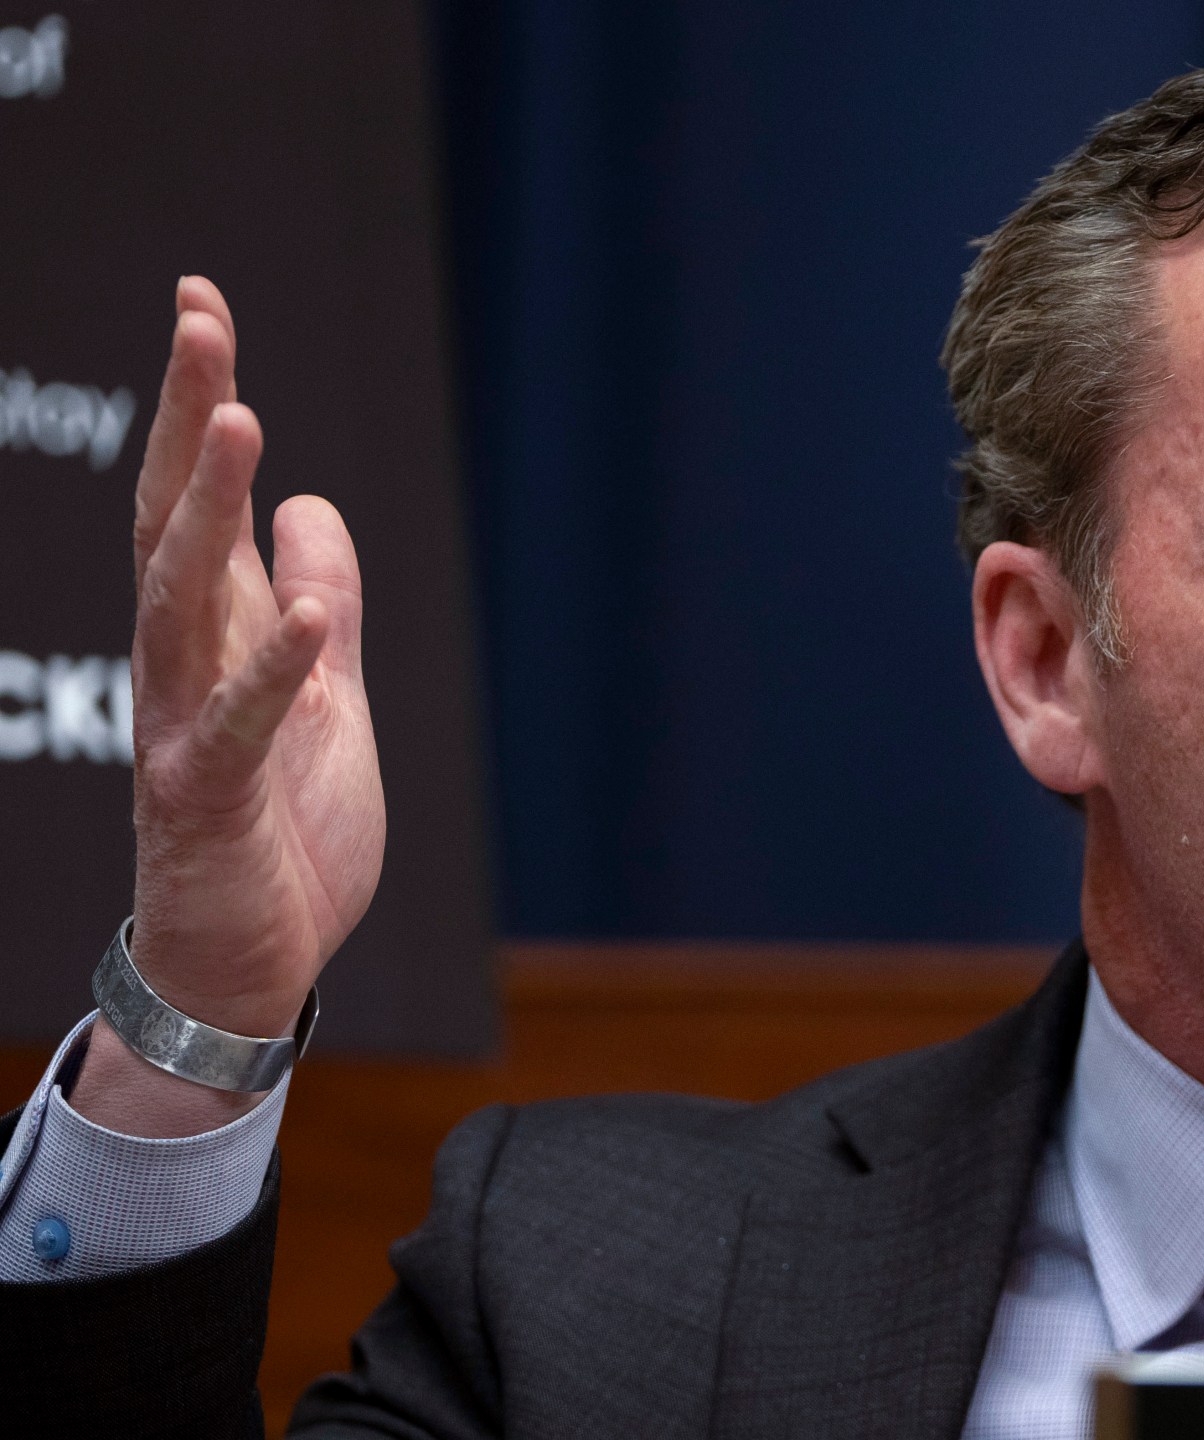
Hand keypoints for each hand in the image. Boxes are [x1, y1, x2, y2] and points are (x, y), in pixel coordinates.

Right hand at [67, 279, 384, 1136]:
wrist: (249, 962)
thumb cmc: (280, 828)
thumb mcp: (325, 694)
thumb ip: (318, 602)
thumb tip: (311, 503)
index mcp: (216, 629)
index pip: (195, 494)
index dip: (195, 399)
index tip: (200, 300)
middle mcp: (182, 661)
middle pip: (171, 517)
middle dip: (183, 416)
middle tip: (198, 319)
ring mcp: (181, 724)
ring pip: (182, 599)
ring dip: (206, 510)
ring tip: (235, 422)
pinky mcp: (202, 797)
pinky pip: (236, 726)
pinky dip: (275, 672)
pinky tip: (307, 619)